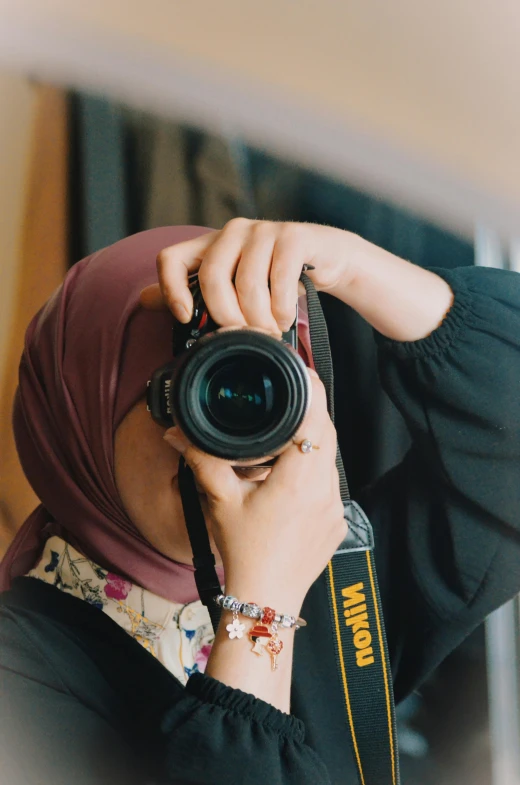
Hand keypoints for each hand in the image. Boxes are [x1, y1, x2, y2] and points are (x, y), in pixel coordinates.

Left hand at [140, 219, 356, 332]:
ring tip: (269, 331)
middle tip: (244, 335)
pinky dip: (282, 310)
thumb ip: (193, 291)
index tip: (185, 317)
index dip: (171, 290)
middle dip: (227, 317)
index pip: (172, 259)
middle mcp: (232, 232)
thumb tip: (145, 299)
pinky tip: (285, 318)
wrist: (328, 258)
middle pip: (212, 278)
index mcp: (210, 245)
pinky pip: (280, 282)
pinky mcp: (293, 237)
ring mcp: (263, 231)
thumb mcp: (233, 285)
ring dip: (260, 319)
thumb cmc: (275, 277)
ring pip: (248, 285)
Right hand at [164, 369, 345, 611]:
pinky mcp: (338, 521)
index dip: (310, 390)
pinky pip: (332, 482)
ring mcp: (336, 506)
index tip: (298, 372)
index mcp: (299, 478)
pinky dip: (316, 469)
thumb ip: (202, 460)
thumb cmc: (244, 552)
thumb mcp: (221, 502)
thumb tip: (177, 433)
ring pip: (331, 457)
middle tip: (291, 392)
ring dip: (313, 441)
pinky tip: (294, 474)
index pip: (316, 419)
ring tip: (289, 431)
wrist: (267, 601)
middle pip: (327, 432)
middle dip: (311, 410)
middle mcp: (325, 488)